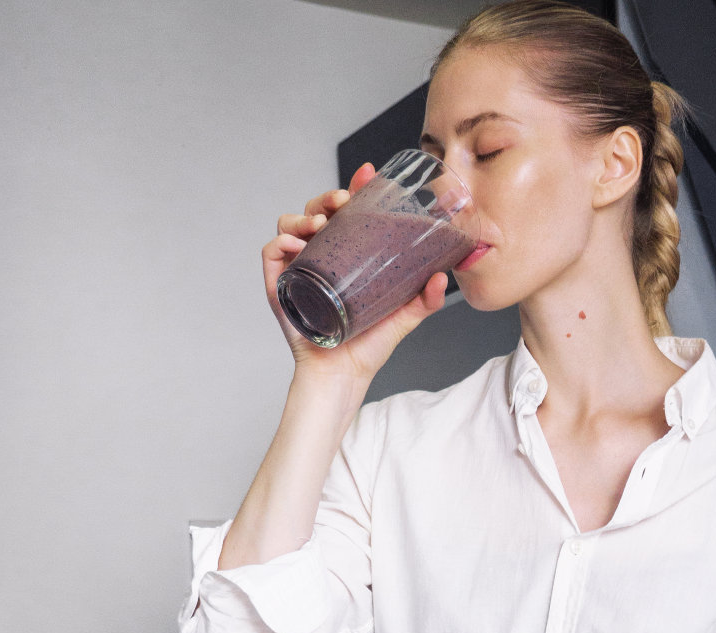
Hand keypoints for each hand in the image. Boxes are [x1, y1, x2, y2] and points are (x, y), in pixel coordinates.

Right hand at [263, 161, 448, 385]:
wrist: (344, 376)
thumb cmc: (368, 347)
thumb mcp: (402, 317)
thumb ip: (424, 299)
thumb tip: (444, 277)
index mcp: (346, 256)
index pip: (347, 212)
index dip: (354, 188)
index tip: (367, 172)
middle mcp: (321, 257)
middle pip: (316, 210)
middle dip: (327, 197)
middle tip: (342, 200)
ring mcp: (298, 269)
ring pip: (290, 223)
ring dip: (303, 214)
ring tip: (321, 224)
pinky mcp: (280, 286)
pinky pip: (271, 252)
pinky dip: (280, 242)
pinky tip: (297, 244)